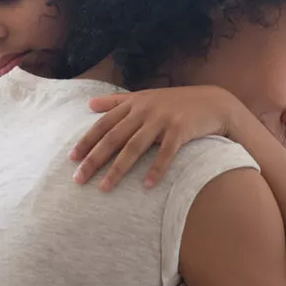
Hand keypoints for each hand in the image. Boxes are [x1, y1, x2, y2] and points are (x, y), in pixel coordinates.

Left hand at [70, 85, 240, 190]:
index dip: (87, 141)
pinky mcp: (181, 130)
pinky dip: (156, 169)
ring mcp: (163, 120)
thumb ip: (116, 101)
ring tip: (104, 188)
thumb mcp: (145, 97)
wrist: (213, 102)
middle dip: (94, 159)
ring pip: (134, 147)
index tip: (71, 158)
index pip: (104, 124)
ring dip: (118, 169)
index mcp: (134, 104)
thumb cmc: (176, 103)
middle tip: (79, 179)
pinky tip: (146, 186)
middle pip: (113, 138)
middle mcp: (145, 110)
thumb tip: (89, 104)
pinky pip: (165, 153)